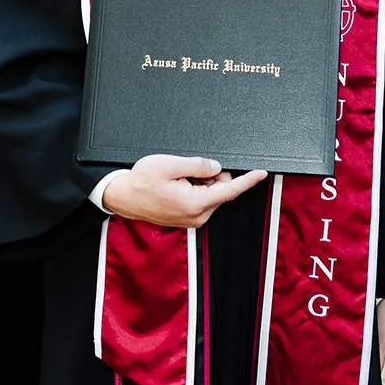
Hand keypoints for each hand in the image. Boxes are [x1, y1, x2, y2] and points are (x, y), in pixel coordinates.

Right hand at [100, 154, 267, 228]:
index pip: (230, 190)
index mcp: (195, 203)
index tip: (262, 173)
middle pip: (221, 190)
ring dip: (202, 182)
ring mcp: (193, 219)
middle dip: (213, 176)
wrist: (123, 196)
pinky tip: (178, 185)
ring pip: (212, 194)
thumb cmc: (141, 182)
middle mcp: (197, 216)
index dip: (248, 180)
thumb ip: (197, 165)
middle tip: (188, 169)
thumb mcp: (169, 164)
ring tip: (178, 178)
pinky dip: (196, 189)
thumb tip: (216, 167)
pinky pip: (202, 200)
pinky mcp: (188, 219)